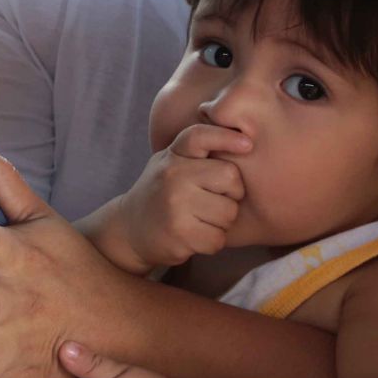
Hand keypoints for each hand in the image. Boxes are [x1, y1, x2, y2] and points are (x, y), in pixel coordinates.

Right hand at [116, 124, 249, 266]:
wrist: (129, 230)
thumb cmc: (162, 194)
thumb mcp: (170, 164)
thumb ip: (196, 152)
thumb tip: (242, 139)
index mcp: (172, 156)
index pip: (199, 136)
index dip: (225, 137)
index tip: (247, 144)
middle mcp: (172, 176)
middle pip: (230, 178)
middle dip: (231, 193)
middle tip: (214, 200)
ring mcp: (175, 205)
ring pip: (228, 212)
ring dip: (222, 222)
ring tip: (199, 219)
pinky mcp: (180, 234)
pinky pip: (218, 238)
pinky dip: (212, 241)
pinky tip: (194, 236)